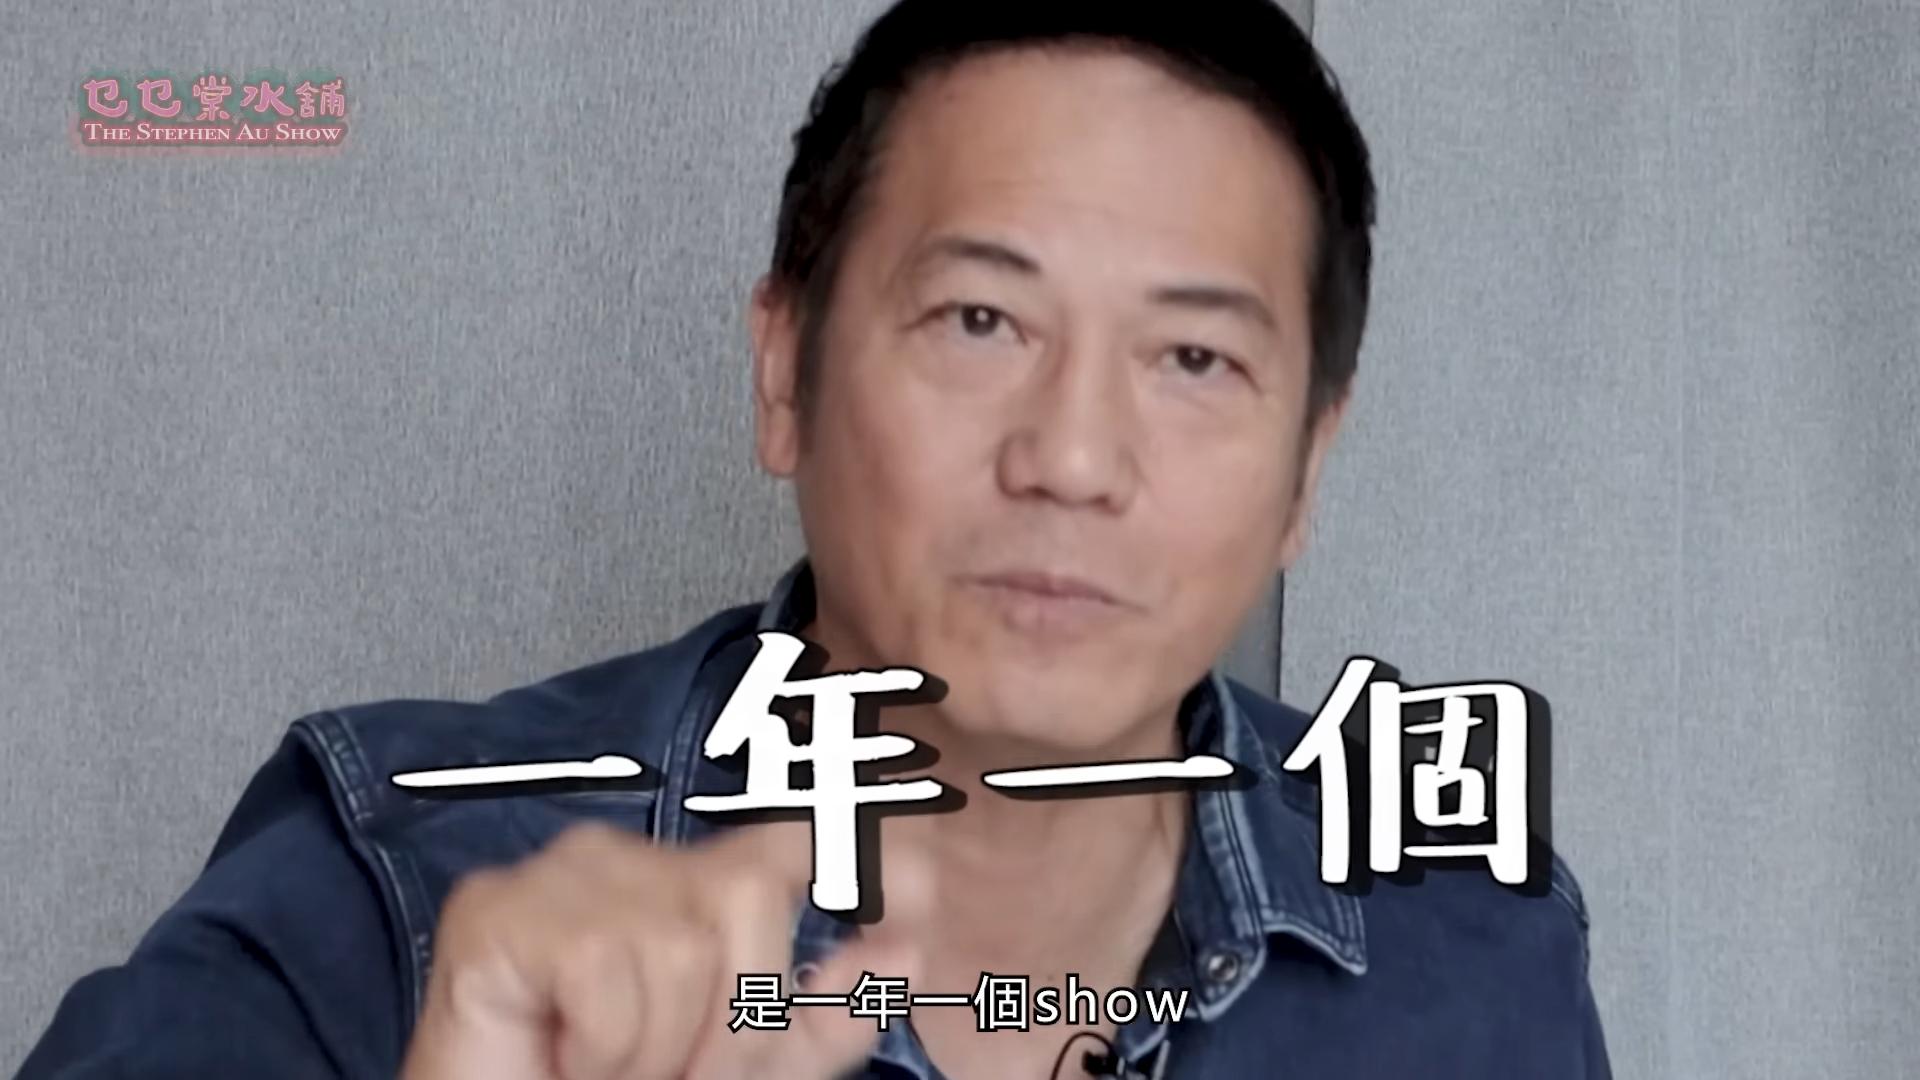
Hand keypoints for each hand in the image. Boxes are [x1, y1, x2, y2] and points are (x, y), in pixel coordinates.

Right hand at [399, 820, 922, 1079]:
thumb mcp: (751, 1066)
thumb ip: (828, 1012)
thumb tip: (909, 946)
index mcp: (692, 888)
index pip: (796, 839)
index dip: (860, 853)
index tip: (918, 896)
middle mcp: (629, 860)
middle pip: (747, 895)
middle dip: (731, 1021)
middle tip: (671, 1076)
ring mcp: (562, 875)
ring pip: (679, 944)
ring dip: (657, 1051)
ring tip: (609, 1073)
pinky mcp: (497, 908)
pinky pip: (605, 967)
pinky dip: (602, 1047)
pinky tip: (565, 1059)